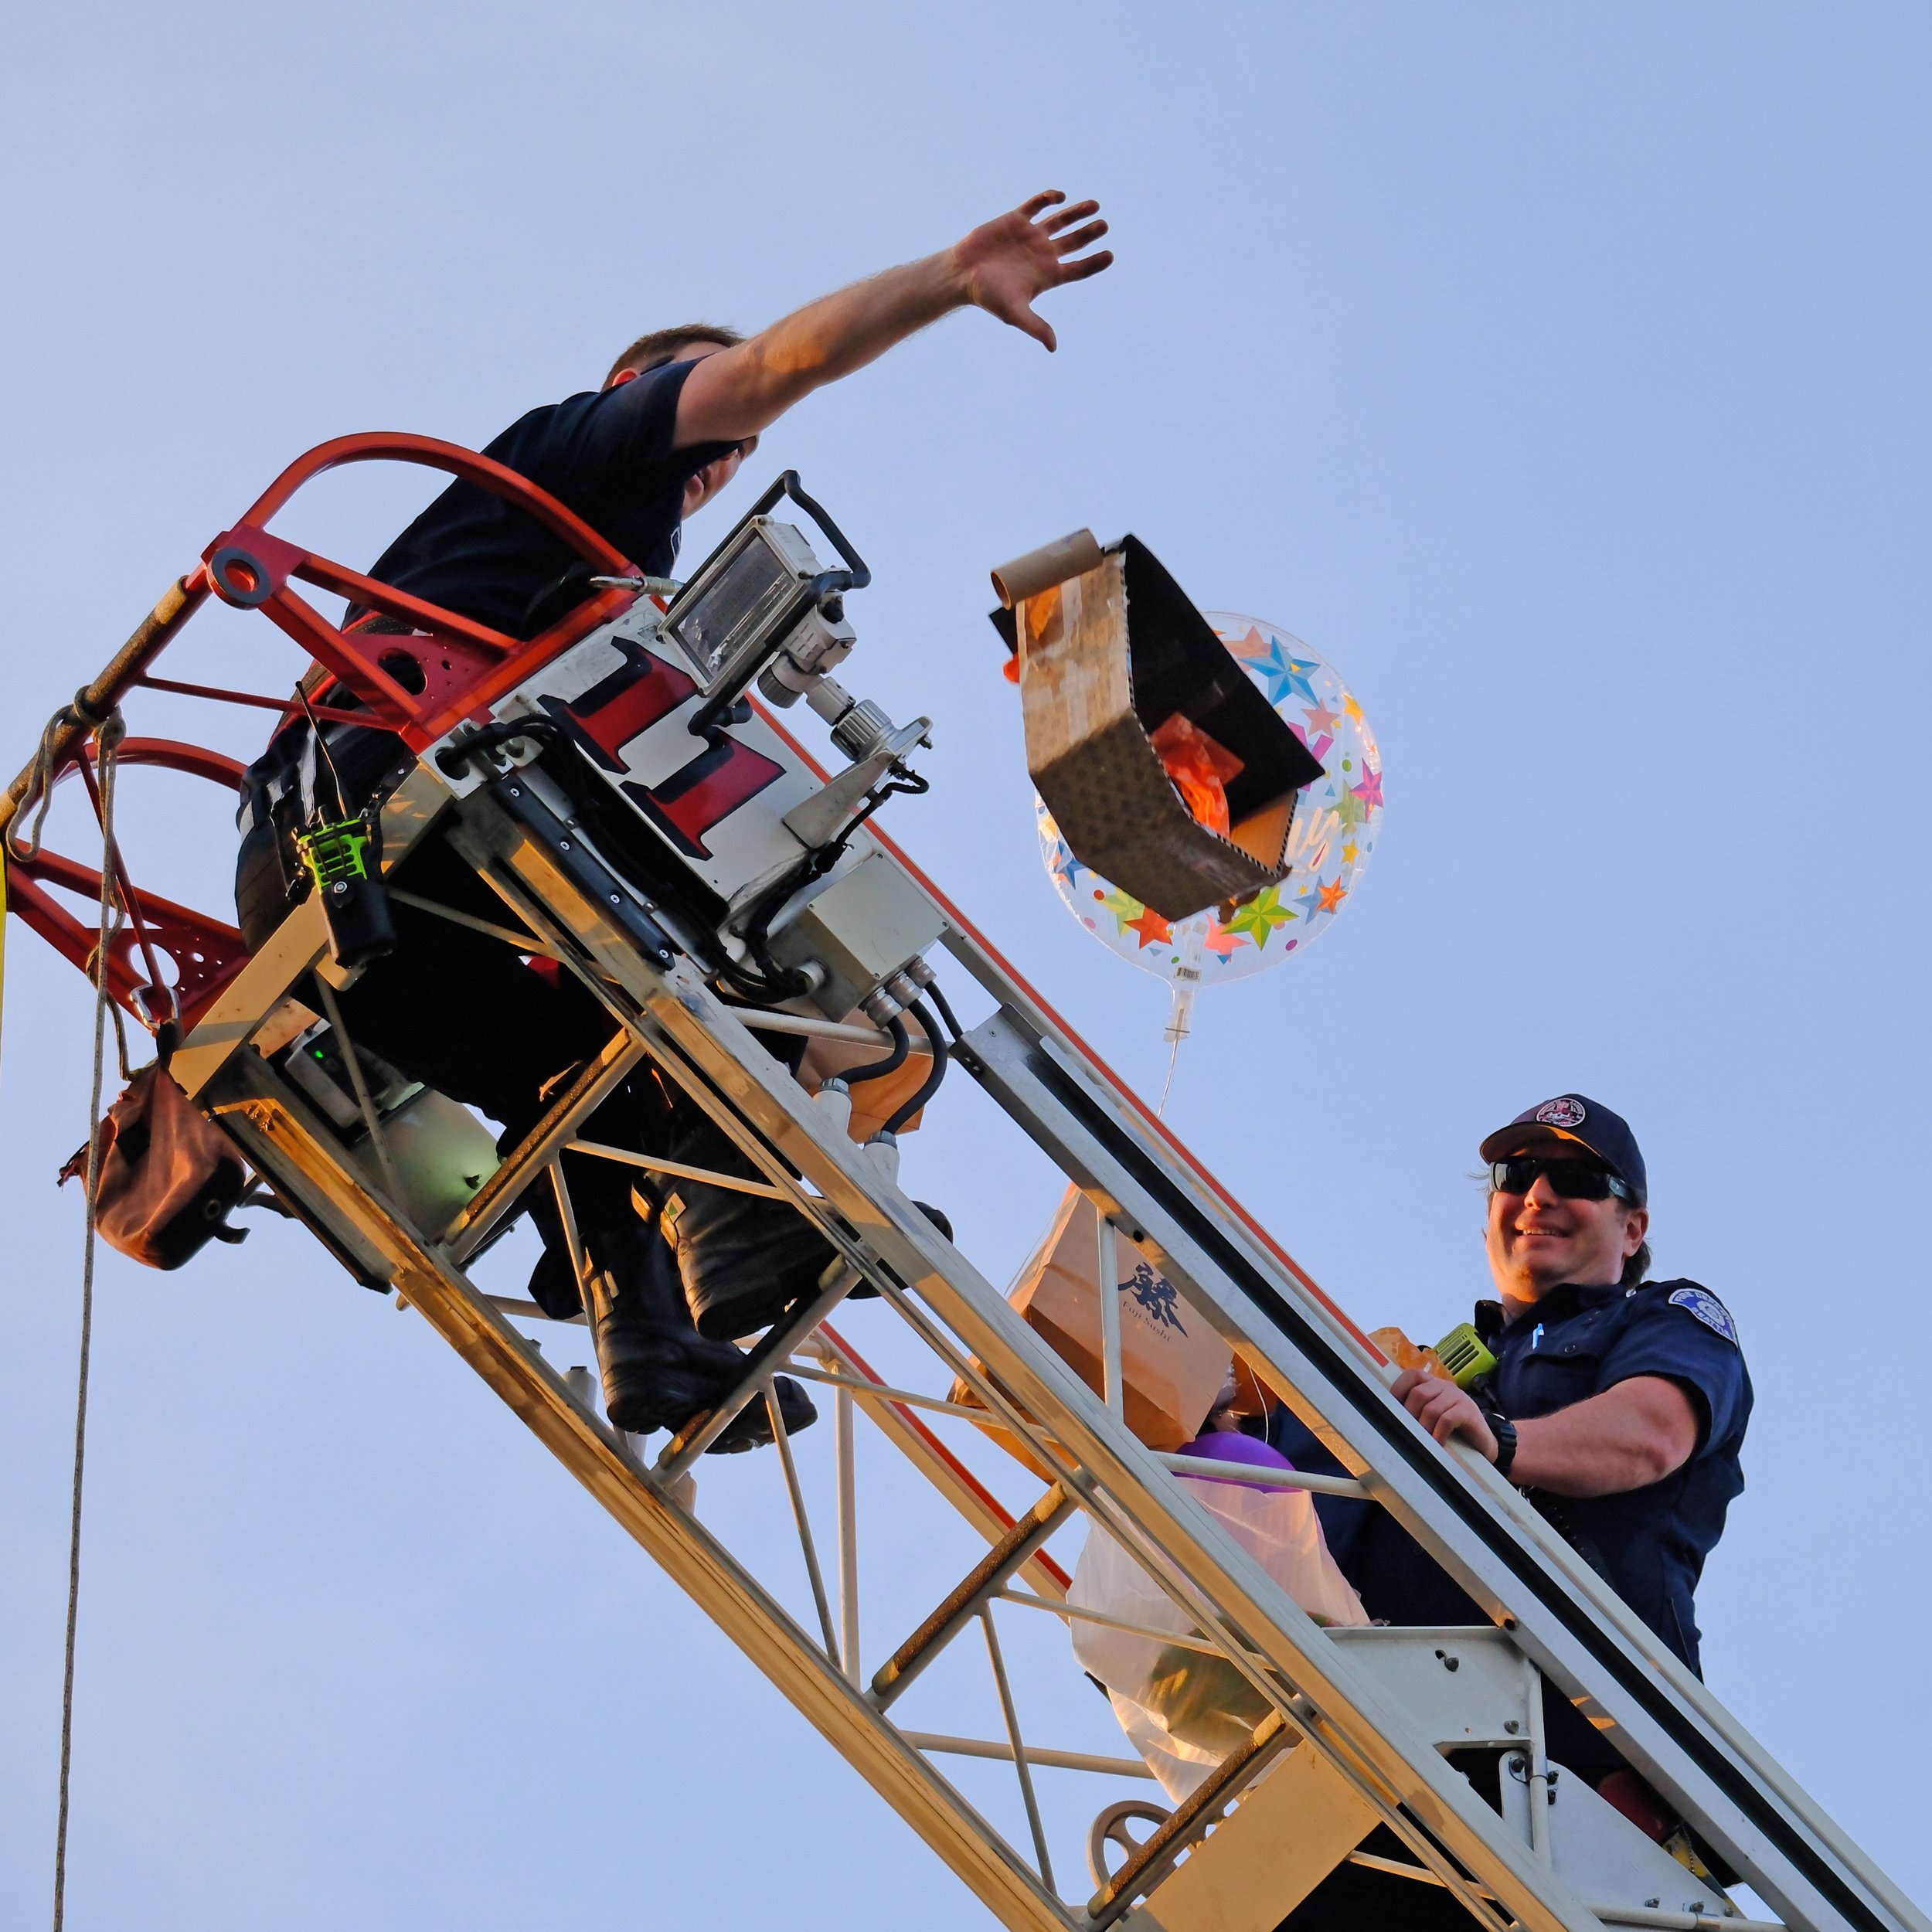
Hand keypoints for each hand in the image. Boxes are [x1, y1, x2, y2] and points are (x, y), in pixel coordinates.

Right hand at [952, 191, 1112, 350]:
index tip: (1110, 254)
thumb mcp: (1014, 313)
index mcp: (1047, 276)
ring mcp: (1031, 236)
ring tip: (1095, 205)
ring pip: (1060, 221)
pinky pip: (1036, 205)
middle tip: (1104, 225)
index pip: (1079, 269)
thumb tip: (1053, 347)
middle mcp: (1043, 254)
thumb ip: (1035, 326)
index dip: (1096, 263)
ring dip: (1077, 213)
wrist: (962, 275)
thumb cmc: (987, 296)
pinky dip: (1049, 199)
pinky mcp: (1016, 220)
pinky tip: (1060, 196)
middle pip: (1075, 242)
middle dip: (1090, 233)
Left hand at [1391, 1367, 1499, 1460]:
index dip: (1398, 1390)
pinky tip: (1437, 1444)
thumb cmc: (1453, 1430)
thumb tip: (1391, 1418)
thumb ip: (1416, 1412)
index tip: (1391, 1410)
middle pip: (1418, 1394)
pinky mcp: (1468, 1411)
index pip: (1411, 1376)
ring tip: (1423, 1442)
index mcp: (1432, 1384)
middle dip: (1410, 1416)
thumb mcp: (1432, 1417)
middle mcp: (1444, 1386)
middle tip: (1408, 1432)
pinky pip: (1447, 1419)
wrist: (1482, 1442)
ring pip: (1431, 1408)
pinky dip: (1438, 1434)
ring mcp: (1458, 1397)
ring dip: (1423, 1428)